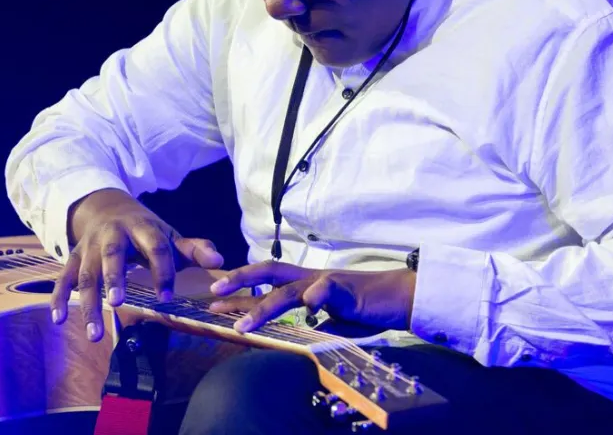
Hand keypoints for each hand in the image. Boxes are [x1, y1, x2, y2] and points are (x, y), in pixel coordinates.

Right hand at [50, 188, 222, 341]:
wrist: (105, 206)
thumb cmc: (144, 229)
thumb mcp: (169, 234)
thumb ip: (193, 248)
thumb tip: (220, 261)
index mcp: (141, 227)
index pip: (155, 247)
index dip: (163, 271)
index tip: (168, 298)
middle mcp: (112, 235)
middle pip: (111, 255)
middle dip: (113, 278)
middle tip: (118, 303)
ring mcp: (89, 246)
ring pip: (85, 274)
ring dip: (87, 303)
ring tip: (95, 333)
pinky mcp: (73, 257)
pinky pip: (63, 278)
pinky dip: (59, 298)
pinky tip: (59, 320)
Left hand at [206, 260, 416, 333]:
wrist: (398, 297)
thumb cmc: (367, 308)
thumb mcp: (333, 321)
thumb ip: (314, 324)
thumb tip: (297, 338)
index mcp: (306, 283)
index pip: (268, 282)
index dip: (242, 287)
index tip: (216, 298)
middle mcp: (310, 277)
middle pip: (269, 272)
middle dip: (240, 281)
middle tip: (214, 295)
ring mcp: (326, 281)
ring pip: (288, 290)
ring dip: (263, 307)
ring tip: (243, 325)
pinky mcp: (345, 289)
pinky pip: (326, 290)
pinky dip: (315, 297)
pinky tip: (307, 306)